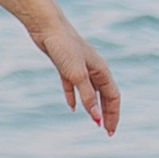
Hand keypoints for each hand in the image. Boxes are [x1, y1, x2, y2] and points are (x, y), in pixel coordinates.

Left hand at [30, 16, 119, 133]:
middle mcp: (94, 69)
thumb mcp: (77, 75)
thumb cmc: (64, 47)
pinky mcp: (64, 65)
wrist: (45, 26)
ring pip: (90, 91)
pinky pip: (73, 85)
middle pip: (104, 95)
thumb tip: (97, 118)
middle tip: (106, 131)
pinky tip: (72, 108)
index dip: (113, 115)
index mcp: (102, 70)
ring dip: (92, 106)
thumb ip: (88, 97)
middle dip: (106, 113)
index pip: (113, 97)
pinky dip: (74, 96)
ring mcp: (79, 66)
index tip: (110, 131)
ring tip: (94, 121)